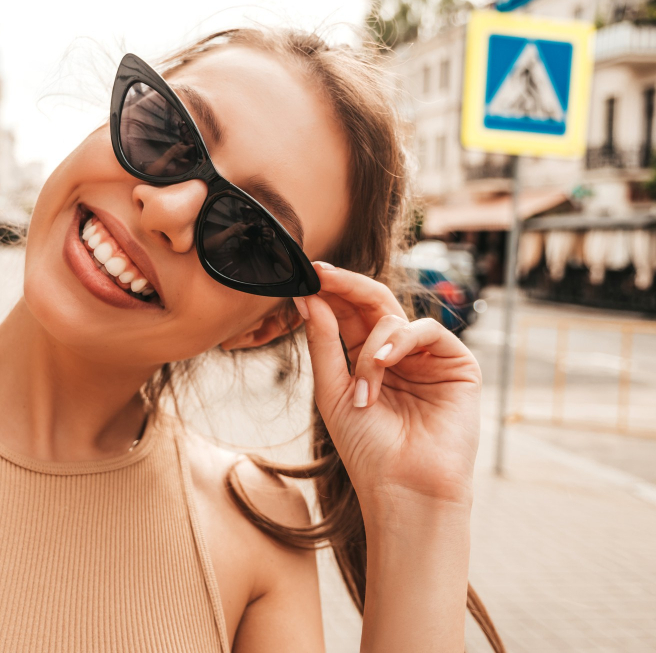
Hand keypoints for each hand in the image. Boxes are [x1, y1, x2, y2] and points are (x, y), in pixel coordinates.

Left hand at [292, 262, 481, 514]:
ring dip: (370, 348)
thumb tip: (308, 297)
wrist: (404, 488)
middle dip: (346, 287)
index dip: (330, 293)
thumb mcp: (332, 390)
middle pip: (372, 303)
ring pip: (393, 319)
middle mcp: (397, 354)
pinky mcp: (457, 364)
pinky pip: (426, 330)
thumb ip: (323, 342)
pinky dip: (400, 341)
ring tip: (364, 391)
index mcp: (365, 360)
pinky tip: (385, 363)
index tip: (306, 274)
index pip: (348, 314)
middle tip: (322, 274)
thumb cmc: (366, 448)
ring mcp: (427, 357)